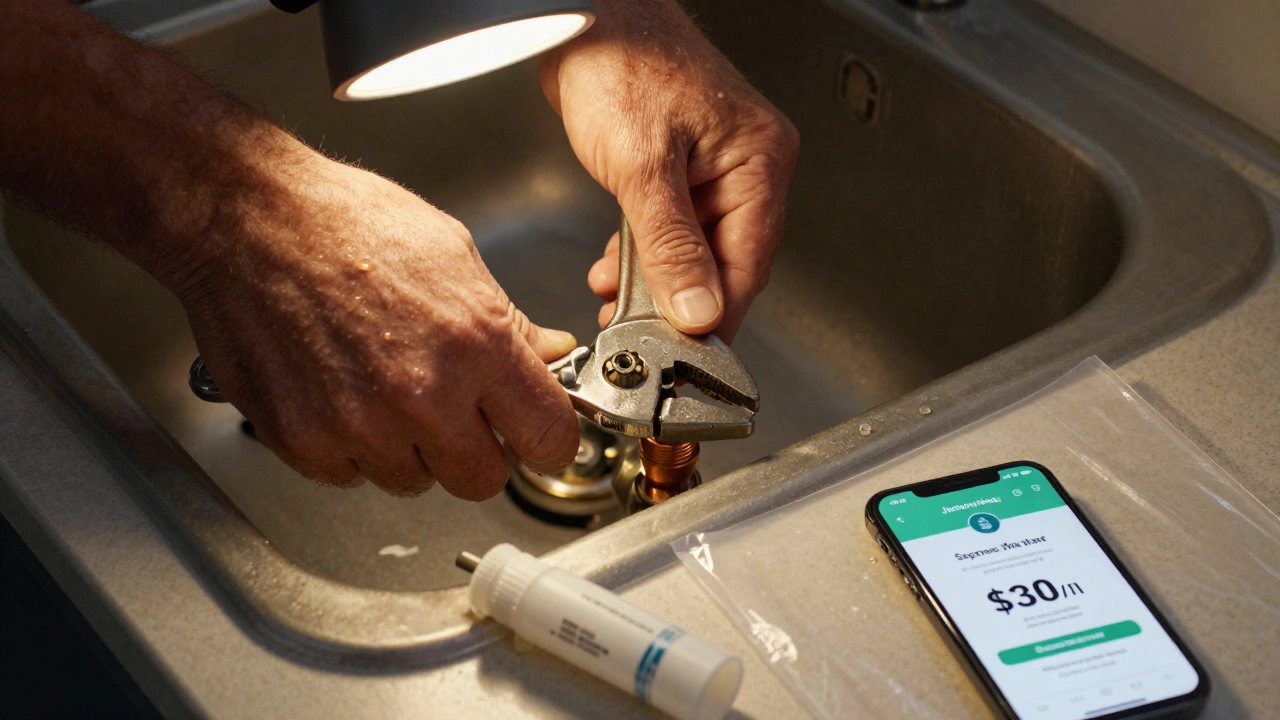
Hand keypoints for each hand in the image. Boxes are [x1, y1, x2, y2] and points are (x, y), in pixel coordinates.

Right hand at [172, 153, 580, 498]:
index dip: (547, 439)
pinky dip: (351, 449)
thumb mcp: (454, 255)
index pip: (549, 438)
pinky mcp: (305, 442)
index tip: (535, 434)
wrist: (245, 220)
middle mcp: (422, 396)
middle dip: (477, 451)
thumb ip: (508, 322)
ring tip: (383, 386)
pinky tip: (342, 393)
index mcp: (475, 344)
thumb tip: (548, 355)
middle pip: (483, 481)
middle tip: (455, 411)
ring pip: (415, 481)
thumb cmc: (344, 223)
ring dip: (409, 450)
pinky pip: (350, 477)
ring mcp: (361, 426)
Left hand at [539, 0, 798, 341]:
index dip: (716, 314)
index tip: (687, 354)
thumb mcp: (643, 167)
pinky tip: (614, 271)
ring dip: (654, 282)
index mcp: (760, 163)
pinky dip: (643, 254)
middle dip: (678, 302)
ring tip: (616, 306)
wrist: (582, 19)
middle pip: (724, 262)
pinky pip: (672, 229)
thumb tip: (698, 309)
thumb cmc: (621, 63)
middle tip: (642, 335)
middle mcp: (747, 168)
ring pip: (693, 251)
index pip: (749, 263)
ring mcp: (714, 169)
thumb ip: (671, 246)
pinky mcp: (681, 170)